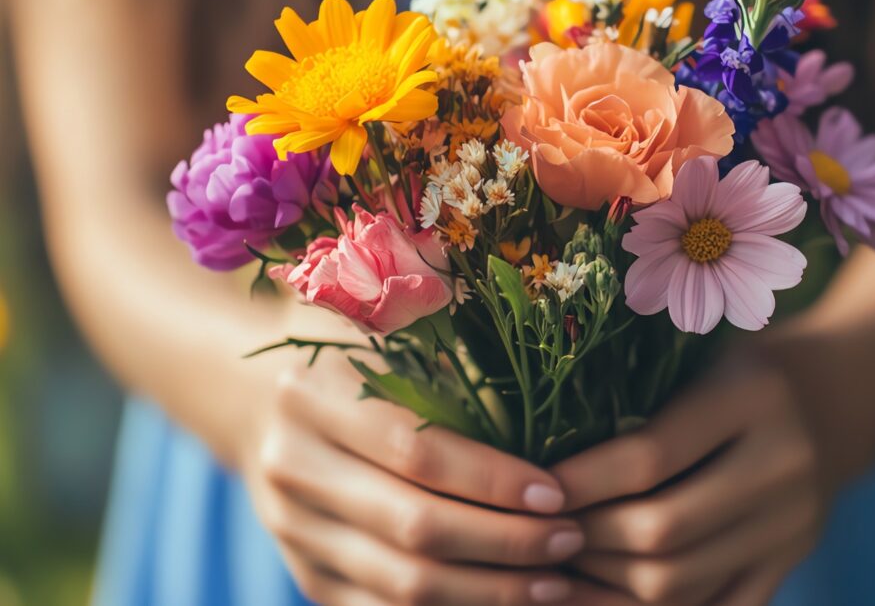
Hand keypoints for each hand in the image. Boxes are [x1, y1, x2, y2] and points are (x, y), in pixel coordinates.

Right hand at [241, 355, 592, 605]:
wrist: (258, 406)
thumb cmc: (350, 361)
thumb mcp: (389, 339)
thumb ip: (453, 366)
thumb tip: (551, 410)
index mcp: (313, 396)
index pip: (417, 451)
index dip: (492, 480)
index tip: (557, 493)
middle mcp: (293, 467)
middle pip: (412, 527)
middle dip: (505, 542)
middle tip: (571, 539)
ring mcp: (293, 531)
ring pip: (401, 584)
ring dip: (489, 591)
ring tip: (555, 582)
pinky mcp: (308, 575)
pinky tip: (505, 601)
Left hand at [551, 356, 827, 605]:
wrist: (840, 393)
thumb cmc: (741, 366)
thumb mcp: (699, 354)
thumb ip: (638, 396)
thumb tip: (544, 461)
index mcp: (751, 398)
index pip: (651, 457)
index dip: (582, 482)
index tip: (533, 490)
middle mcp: (782, 466)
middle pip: (664, 530)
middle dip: (587, 538)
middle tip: (540, 532)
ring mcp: (792, 525)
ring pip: (683, 583)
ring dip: (609, 584)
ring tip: (562, 566)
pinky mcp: (790, 563)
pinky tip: (605, 598)